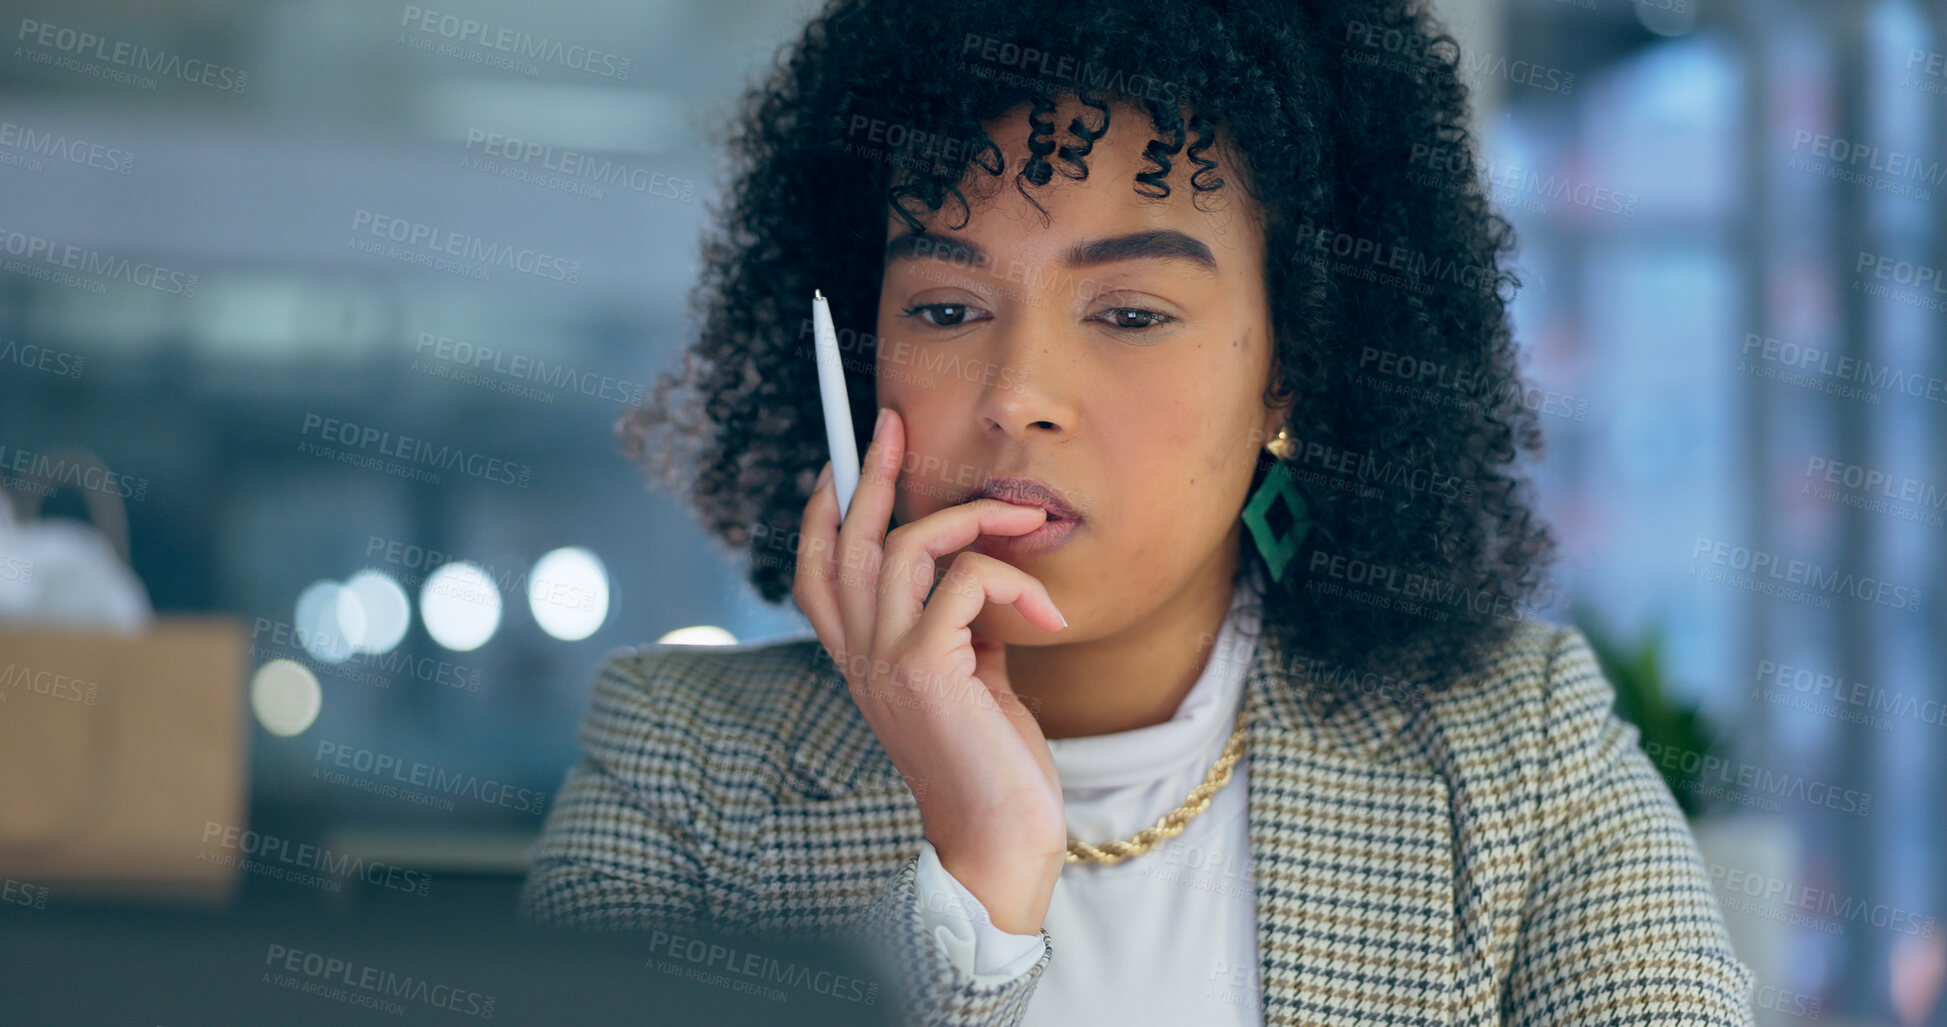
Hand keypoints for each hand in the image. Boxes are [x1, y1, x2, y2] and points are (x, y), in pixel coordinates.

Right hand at [792, 406, 1067, 934]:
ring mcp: (887, 659)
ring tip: (1028, 521)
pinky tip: (1049, 618)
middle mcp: (861, 656)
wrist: (998, 839)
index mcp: (864, 660)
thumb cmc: (992, 766)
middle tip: (893, 422)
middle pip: (850, 538)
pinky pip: (965, 582)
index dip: (824, 513)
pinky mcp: (925, 667)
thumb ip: (958, 628)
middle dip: (871, 470)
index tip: (844, 461)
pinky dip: (1014, 583)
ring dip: (976, 517)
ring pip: (910, 544)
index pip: (817, 571)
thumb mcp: (970, 681)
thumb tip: (976, 579)